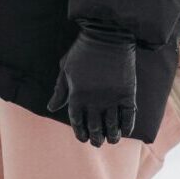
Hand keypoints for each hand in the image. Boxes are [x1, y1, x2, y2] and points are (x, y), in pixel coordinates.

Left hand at [46, 26, 137, 145]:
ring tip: (111, 140)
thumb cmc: (83, 51)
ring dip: (111, 135)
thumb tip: (51, 107)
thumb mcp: (66, 69)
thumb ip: (60, 90)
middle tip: (97, 142)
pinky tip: (125, 131)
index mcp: (77, 96)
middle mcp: (94, 101)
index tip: (82, 138)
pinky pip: (128, 116)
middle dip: (95, 137)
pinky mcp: (127, 93)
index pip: (77, 122)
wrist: (107, 35)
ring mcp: (112, 98)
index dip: (80, 132)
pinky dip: (127, 126)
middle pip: (95, 127)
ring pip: (112, 125)